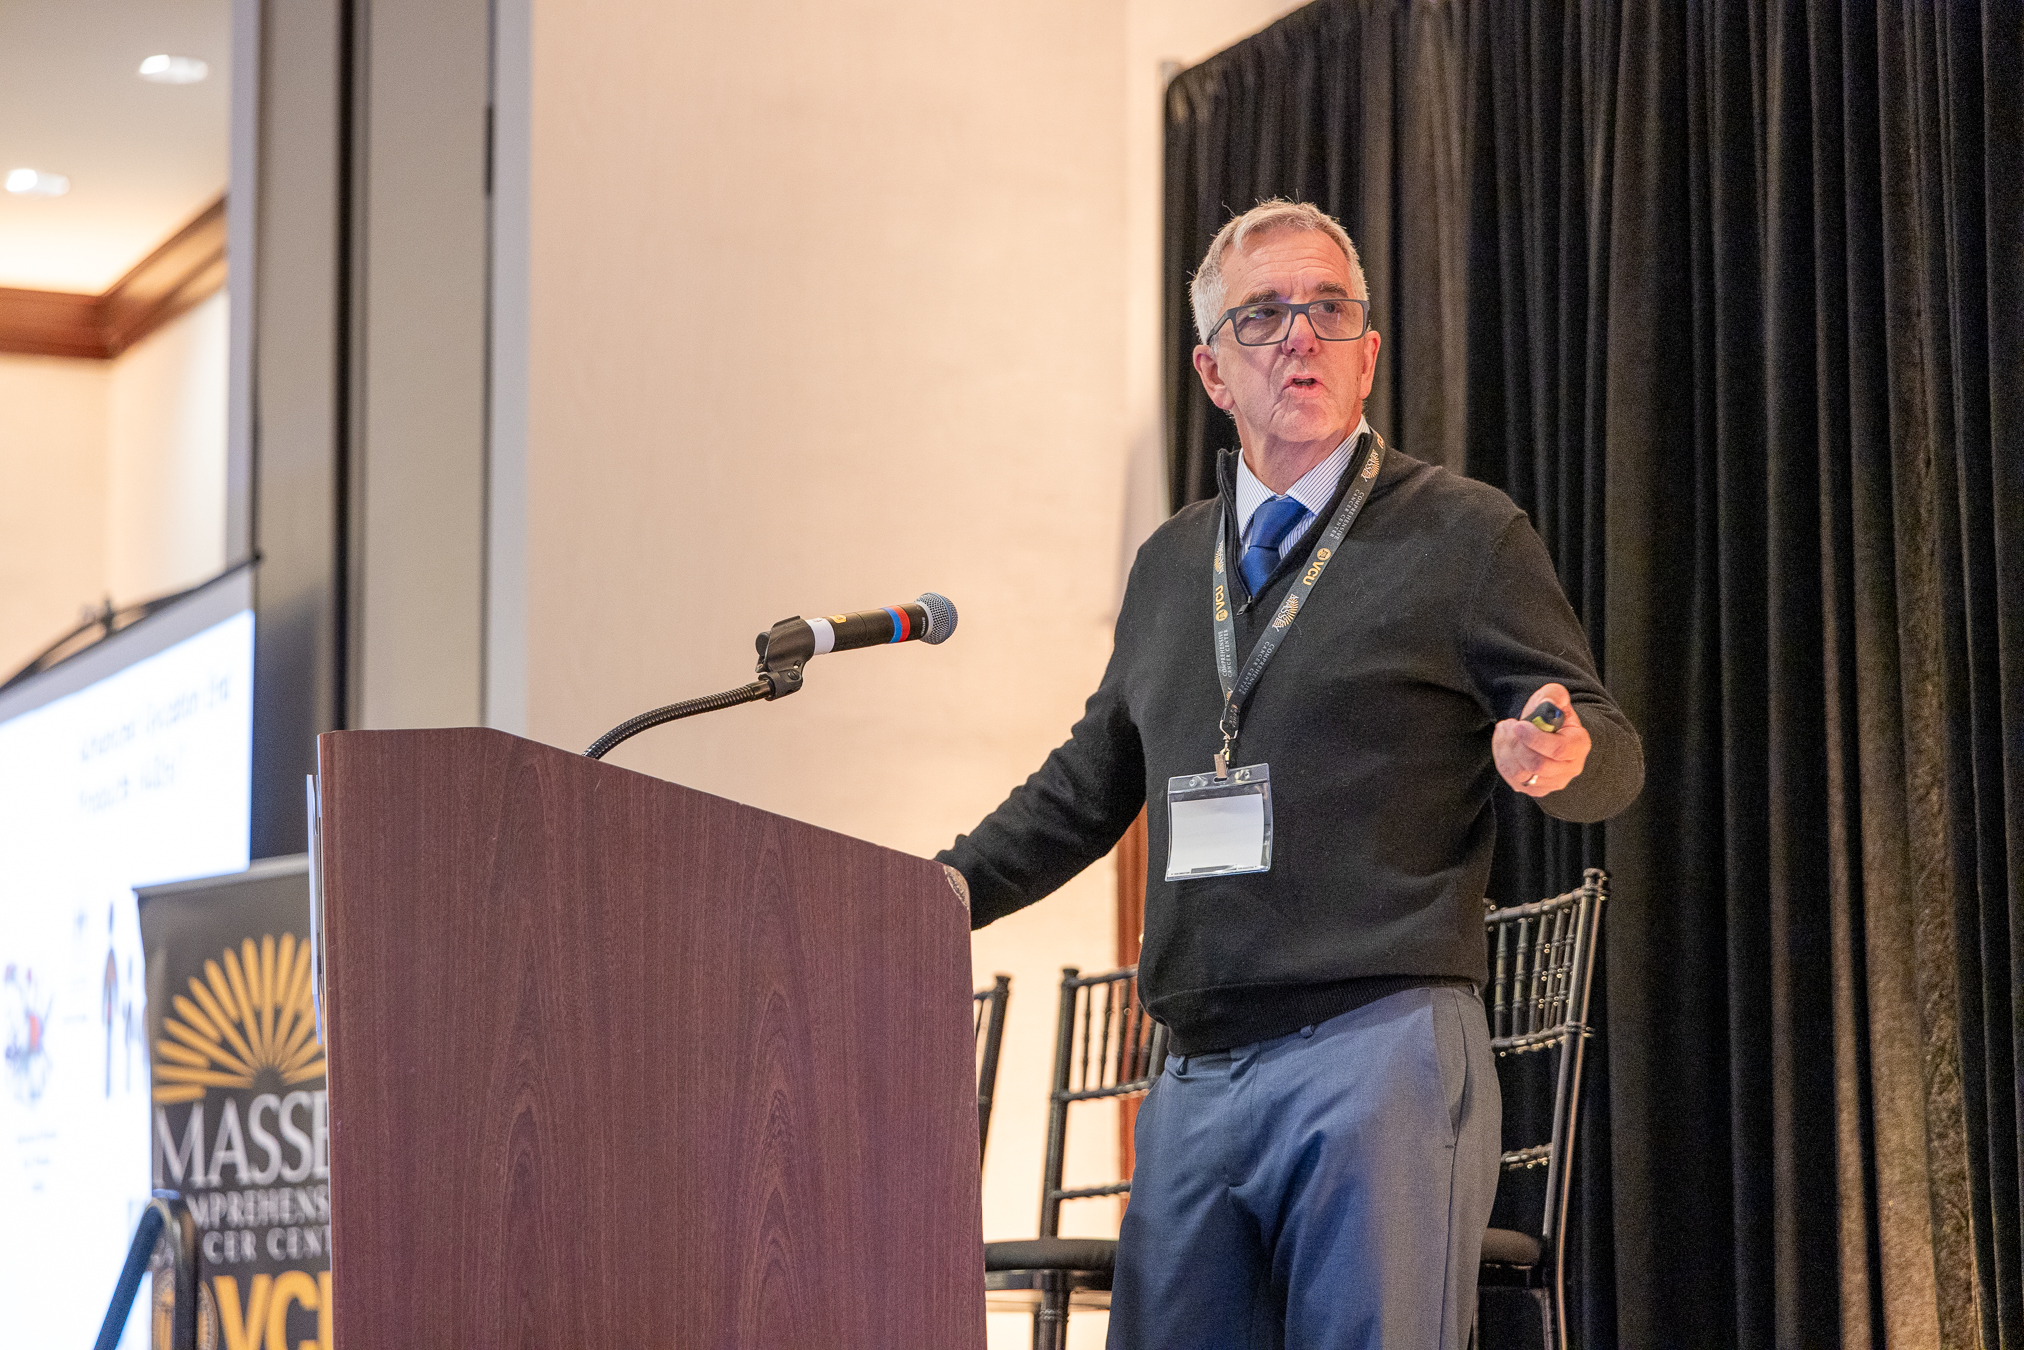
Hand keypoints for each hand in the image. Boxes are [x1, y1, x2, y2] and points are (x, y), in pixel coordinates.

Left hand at [1493, 682, 1590, 796]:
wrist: (1546, 733)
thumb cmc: (1550, 715)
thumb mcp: (1554, 698)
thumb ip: (1553, 696)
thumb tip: (1547, 705)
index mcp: (1579, 745)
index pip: (1559, 750)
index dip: (1535, 739)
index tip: (1518, 725)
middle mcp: (1570, 768)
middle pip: (1537, 765)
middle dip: (1516, 744)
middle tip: (1509, 725)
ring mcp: (1552, 782)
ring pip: (1521, 773)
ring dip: (1505, 749)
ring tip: (1504, 730)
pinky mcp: (1535, 790)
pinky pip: (1512, 779)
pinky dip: (1502, 759)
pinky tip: (1504, 743)